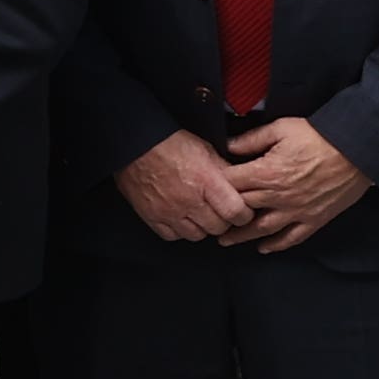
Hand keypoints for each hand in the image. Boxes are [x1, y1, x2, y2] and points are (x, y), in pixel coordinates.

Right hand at [115, 129, 257, 246]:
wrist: (135, 143)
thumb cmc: (169, 143)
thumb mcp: (206, 150)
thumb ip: (225, 171)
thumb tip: (241, 186)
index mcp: (206, 181)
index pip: (236, 212)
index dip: (243, 214)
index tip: (242, 211)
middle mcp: (188, 200)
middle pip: (218, 227)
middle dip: (223, 220)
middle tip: (220, 210)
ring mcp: (168, 211)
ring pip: (197, 235)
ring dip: (201, 227)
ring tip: (199, 213)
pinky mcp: (151, 216)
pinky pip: (172, 236)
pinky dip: (179, 230)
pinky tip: (181, 217)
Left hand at [218, 116, 371, 251]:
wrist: (358, 150)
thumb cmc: (319, 136)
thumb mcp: (281, 129)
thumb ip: (251, 139)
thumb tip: (228, 145)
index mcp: (267, 173)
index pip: (231, 184)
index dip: (216, 186)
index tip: (206, 189)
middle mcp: (278, 196)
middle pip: (241, 209)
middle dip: (222, 214)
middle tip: (207, 219)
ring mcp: (297, 211)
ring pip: (262, 229)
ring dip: (241, 236)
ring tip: (225, 240)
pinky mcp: (314, 219)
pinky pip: (292, 238)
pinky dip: (276, 245)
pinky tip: (264, 247)